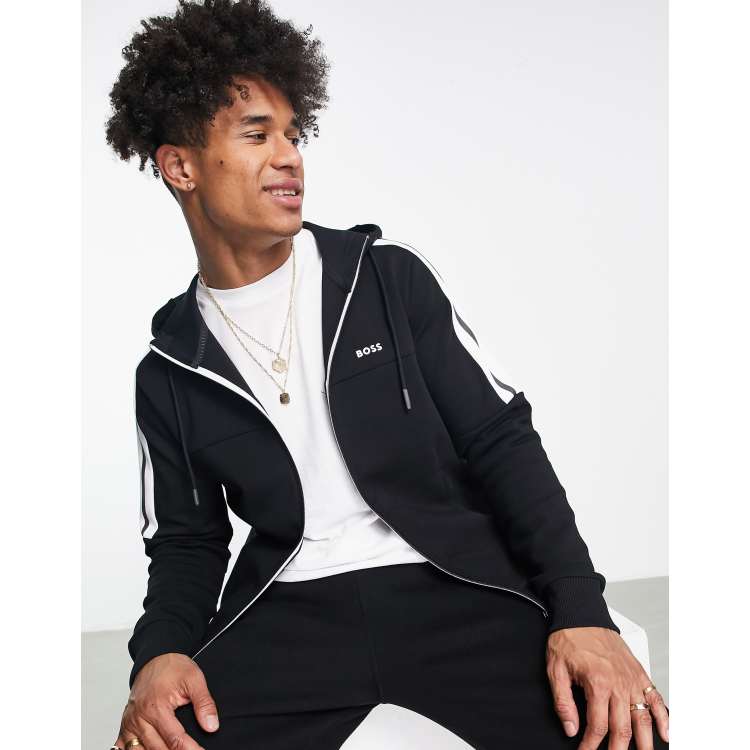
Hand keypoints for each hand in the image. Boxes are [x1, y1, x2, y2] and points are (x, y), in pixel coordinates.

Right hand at [112, 653, 219, 749]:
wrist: (155, 658)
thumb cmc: (173, 667)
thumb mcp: (194, 679)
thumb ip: (204, 703)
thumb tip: (211, 725)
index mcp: (157, 707)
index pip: (175, 739)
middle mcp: (139, 718)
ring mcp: (129, 724)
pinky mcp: (124, 726)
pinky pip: (123, 748)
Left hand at [546, 627, 668, 748]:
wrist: (581, 614)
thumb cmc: (568, 637)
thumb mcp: (555, 669)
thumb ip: (563, 701)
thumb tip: (570, 728)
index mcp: (598, 683)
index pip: (598, 726)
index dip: (591, 745)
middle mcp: (619, 683)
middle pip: (623, 729)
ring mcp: (632, 679)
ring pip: (643, 719)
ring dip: (644, 742)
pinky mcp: (639, 672)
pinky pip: (656, 698)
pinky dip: (664, 717)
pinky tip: (665, 733)